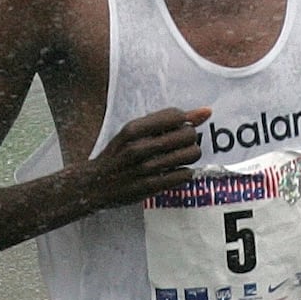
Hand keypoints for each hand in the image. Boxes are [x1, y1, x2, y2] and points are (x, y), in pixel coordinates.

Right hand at [84, 107, 210, 207]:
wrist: (95, 185)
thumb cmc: (117, 154)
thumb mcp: (133, 132)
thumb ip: (166, 120)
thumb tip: (205, 112)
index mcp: (132, 129)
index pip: (176, 115)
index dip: (184, 120)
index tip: (178, 126)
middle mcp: (138, 148)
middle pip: (188, 134)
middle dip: (190, 137)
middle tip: (181, 143)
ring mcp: (145, 169)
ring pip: (190, 154)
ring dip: (190, 155)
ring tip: (180, 156)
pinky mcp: (151, 187)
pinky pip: (185, 175)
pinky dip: (184, 172)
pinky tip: (174, 171)